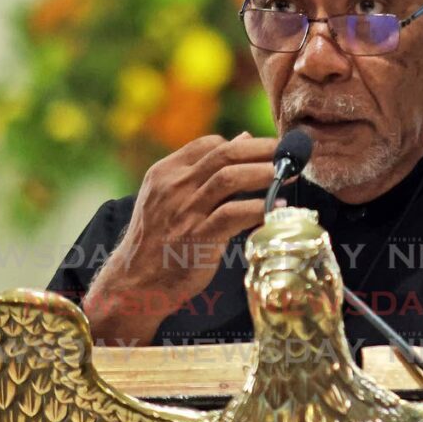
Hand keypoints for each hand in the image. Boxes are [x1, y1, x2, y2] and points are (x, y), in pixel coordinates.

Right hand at [83, 132, 279, 344]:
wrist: (135, 282)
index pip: (208, 144)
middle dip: (261, 150)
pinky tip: (277, 208)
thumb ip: (203, 170)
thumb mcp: (170, 197)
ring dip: (264, 174)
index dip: (244, 143)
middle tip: (288, 153)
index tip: (268, 148)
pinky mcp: (198, 237)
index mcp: (165, 173)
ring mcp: (185, 212)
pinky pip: (234, 214)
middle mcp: (174, 187)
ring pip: (230, 179)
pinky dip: (259, 208)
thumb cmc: (159, 239)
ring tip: (287, 174)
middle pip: (224, 155)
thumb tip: (242, 139)